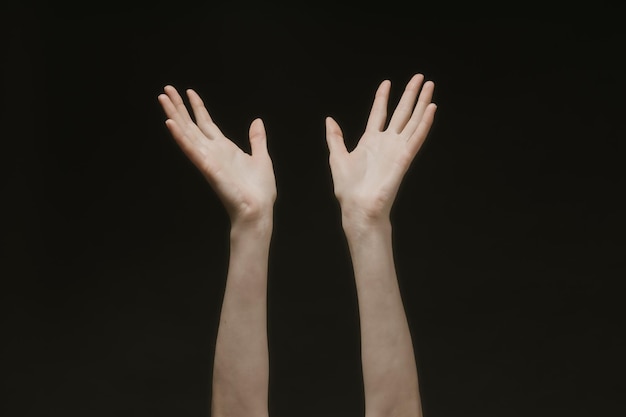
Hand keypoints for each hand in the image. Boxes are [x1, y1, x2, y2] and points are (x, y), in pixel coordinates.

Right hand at [158, 86, 275, 225]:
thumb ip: (257, 140)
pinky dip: (180, 136)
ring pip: (187, 133)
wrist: (258, 210)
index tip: (189, 91)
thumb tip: (257, 121)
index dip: (197, 107)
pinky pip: (191, 149)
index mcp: (225, 149)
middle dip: (179, 107)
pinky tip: (170, 123)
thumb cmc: (260, 191)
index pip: (206, 123)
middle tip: (166, 89)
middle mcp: (213, 152)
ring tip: (163, 98)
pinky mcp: (207, 167)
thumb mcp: (262, 158)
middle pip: (191, 125)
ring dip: (174, 115)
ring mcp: (208, 159)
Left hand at [325, 74, 436, 226]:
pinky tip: (431, 108)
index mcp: (370, 142)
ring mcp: (397, 149)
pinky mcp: (405, 157)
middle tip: (419, 77)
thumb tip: (329, 120)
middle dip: (410, 94)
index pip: (379, 113)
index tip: (387, 83)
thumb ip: (335, 138)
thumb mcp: (337, 157)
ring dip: (422, 103)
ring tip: (429, 85)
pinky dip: (425, 123)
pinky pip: (417, 137)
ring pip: (413, 121)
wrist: (359, 206)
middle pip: (401, 113)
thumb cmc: (348, 188)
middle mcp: (386, 143)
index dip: (383, 97)